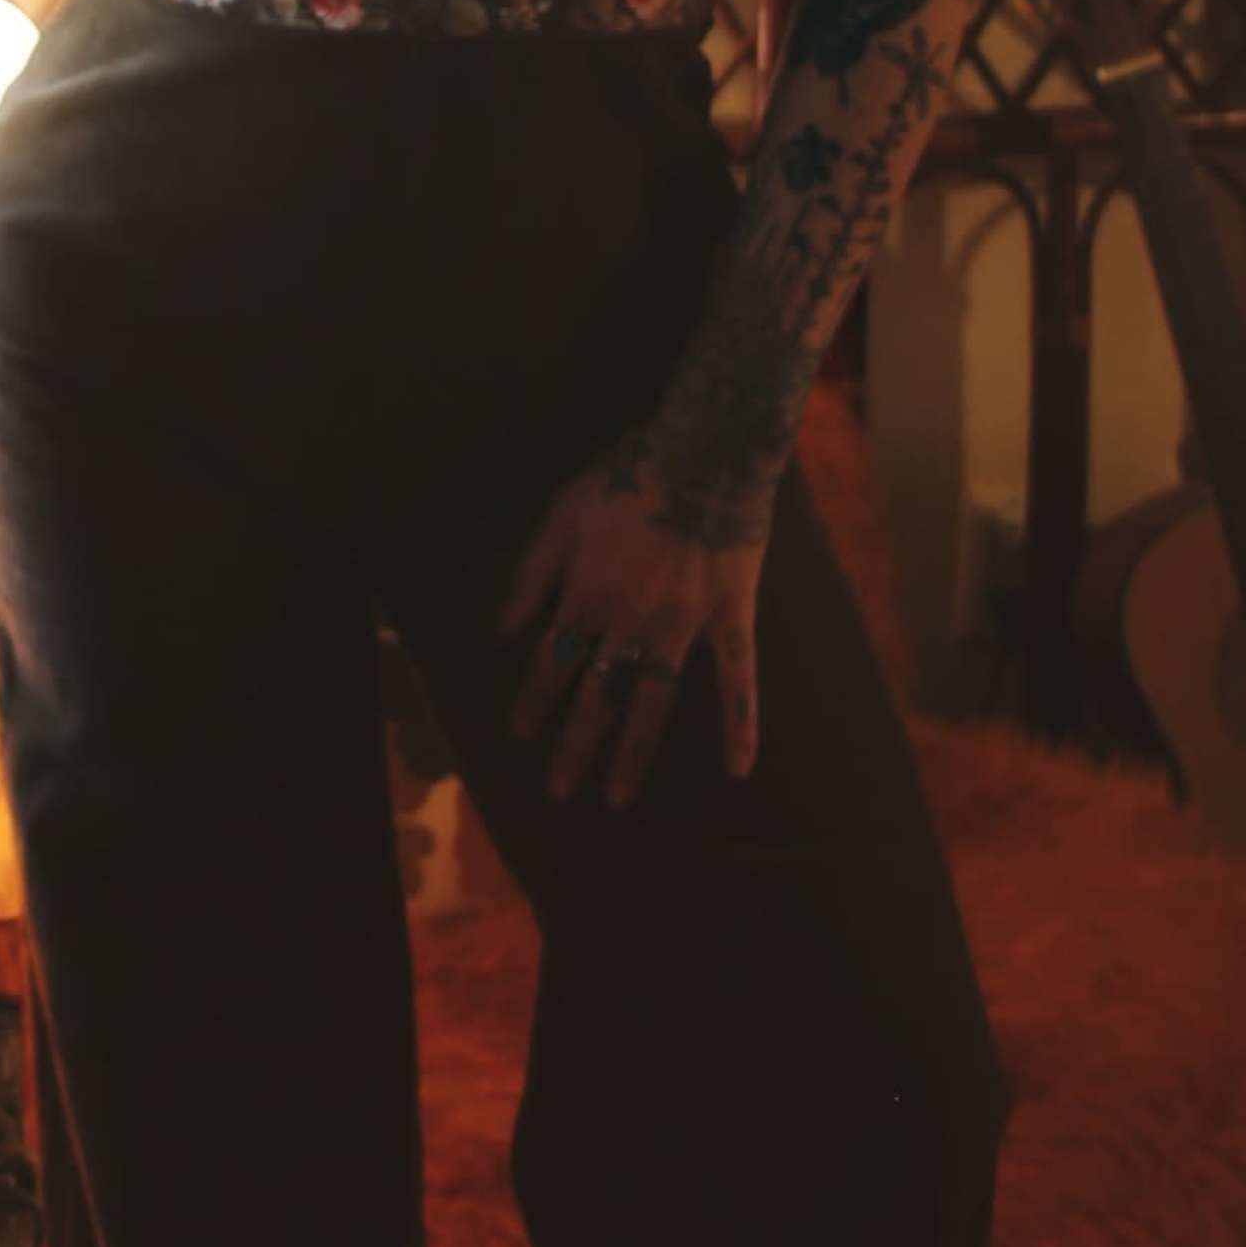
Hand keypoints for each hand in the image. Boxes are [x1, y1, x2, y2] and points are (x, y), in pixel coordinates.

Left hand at [502, 444, 768, 805]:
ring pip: (653, 703)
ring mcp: (684, 627)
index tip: (523, 733)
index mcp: (587, 597)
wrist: (705, 449)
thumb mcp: (562, 516)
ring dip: (633, 753)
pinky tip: (739, 769)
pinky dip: (741, 725)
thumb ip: (532, 576)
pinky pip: (738, 681)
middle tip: (560, 791)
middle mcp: (630, 623)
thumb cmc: (627, 476)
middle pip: (596, 698)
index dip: (535, 701)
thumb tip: (504, 629)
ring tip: (618, 797)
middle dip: (574, 746)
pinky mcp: (730, 619)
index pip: (553, 665)